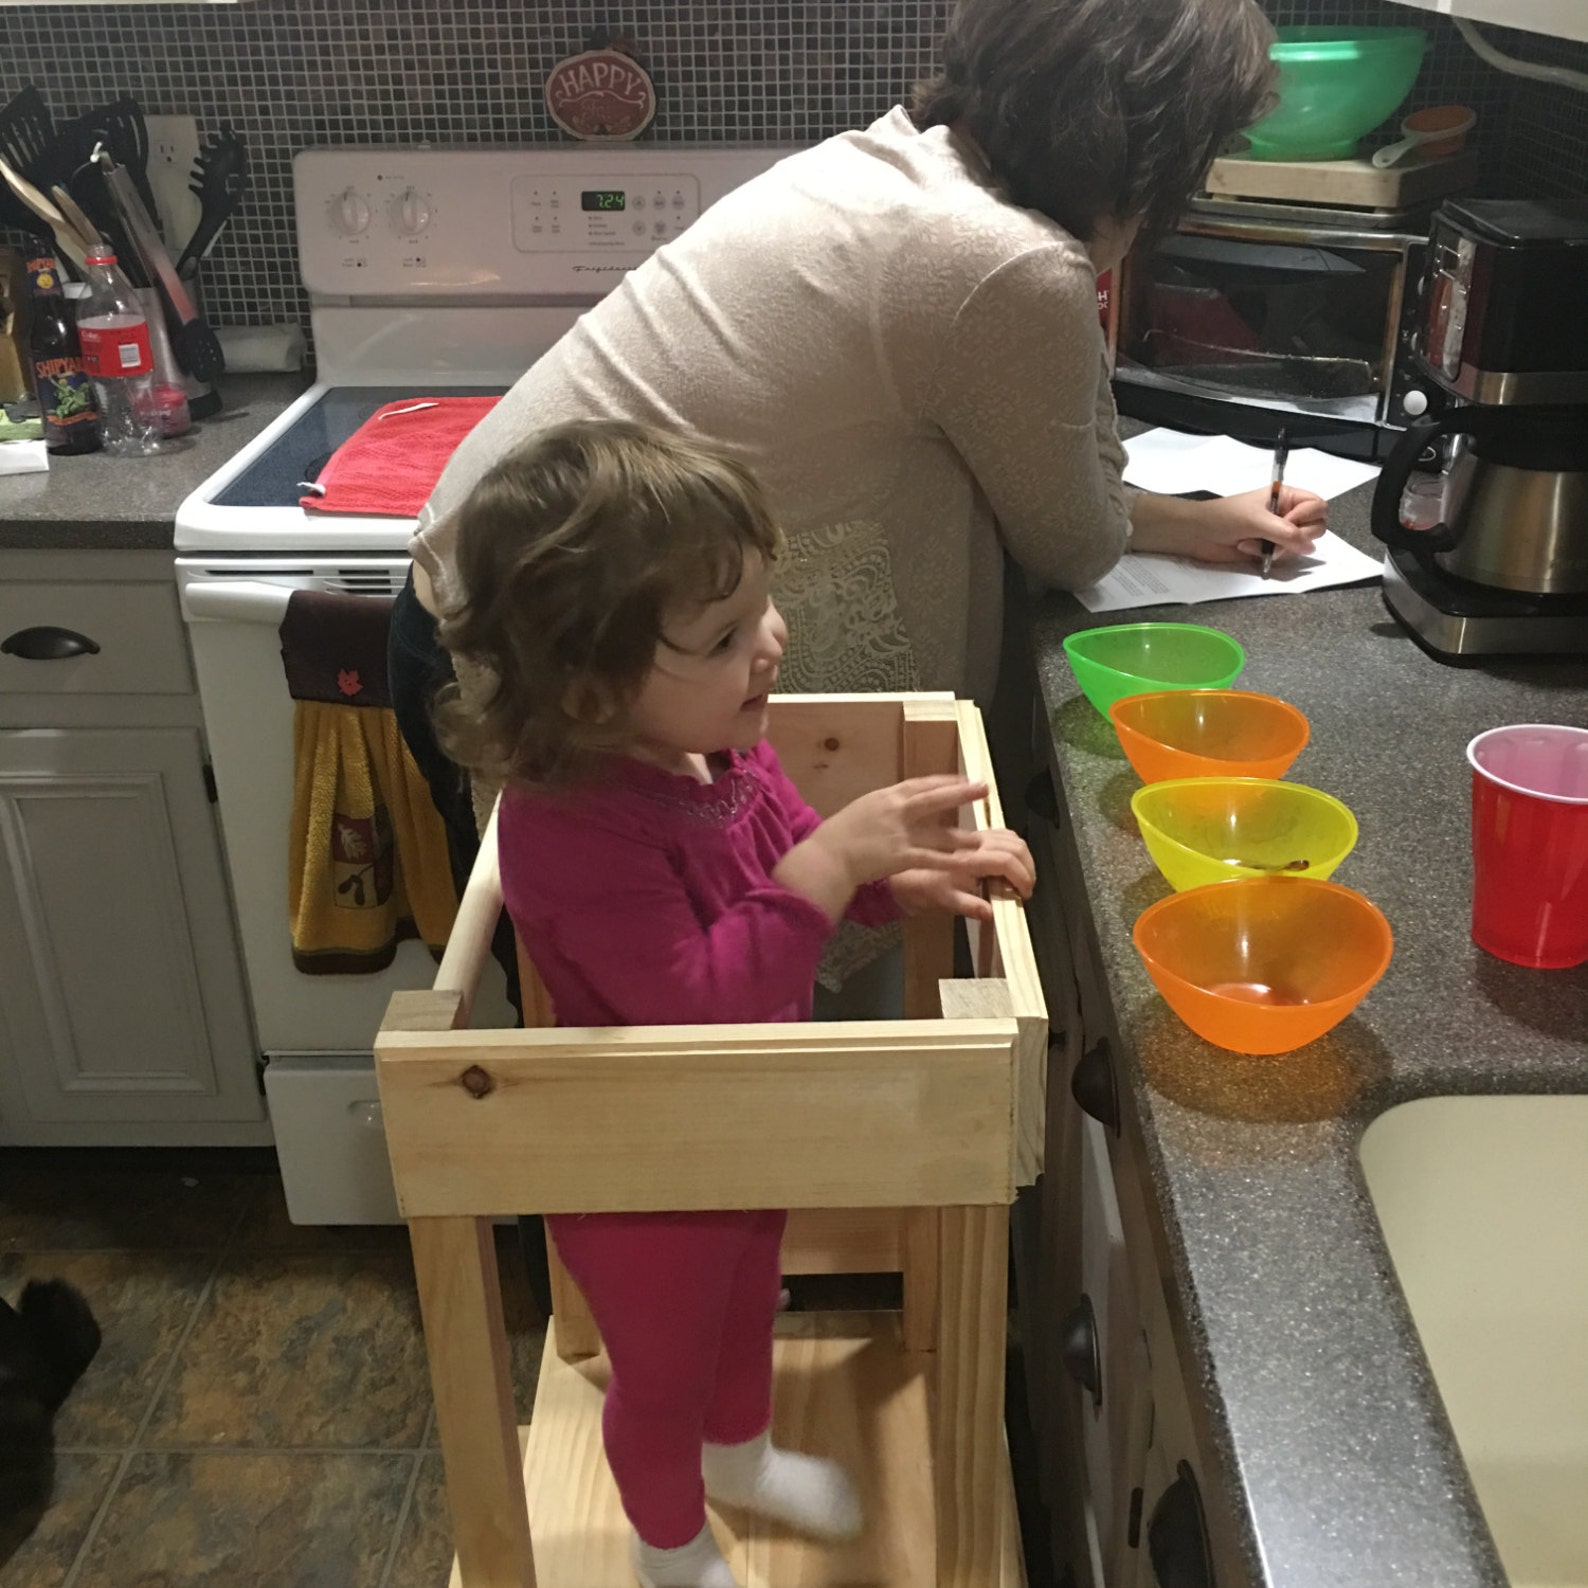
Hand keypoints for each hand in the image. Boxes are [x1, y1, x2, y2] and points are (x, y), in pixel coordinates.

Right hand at [774, 775, 986, 922]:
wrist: (827, 855)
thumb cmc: (838, 835)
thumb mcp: (861, 811)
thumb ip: (883, 808)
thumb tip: (896, 807)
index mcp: (885, 797)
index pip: (919, 784)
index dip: (943, 782)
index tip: (962, 779)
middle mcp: (895, 810)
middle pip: (934, 798)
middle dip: (960, 793)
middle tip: (983, 787)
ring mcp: (899, 833)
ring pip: (937, 832)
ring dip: (961, 835)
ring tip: (981, 837)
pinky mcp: (901, 855)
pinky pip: (932, 858)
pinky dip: (950, 861)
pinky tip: (965, 864)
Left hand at [891, 828, 1035, 921]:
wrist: (905, 872)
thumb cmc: (923, 887)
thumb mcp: (944, 900)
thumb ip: (968, 905)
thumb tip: (990, 913)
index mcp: (967, 856)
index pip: (1005, 860)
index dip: (1022, 877)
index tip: (1024, 894)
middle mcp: (973, 841)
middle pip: (1015, 845)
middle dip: (1027, 867)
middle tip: (1026, 888)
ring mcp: (976, 836)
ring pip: (1012, 838)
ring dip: (1023, 857)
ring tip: (1021, 878)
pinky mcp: (976, 835)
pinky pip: (1004, 835)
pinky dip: (1014, 849)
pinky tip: (1012, 865)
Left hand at [1130, 486, 1326, 566]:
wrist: (1197, 534)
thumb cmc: (1224, 518)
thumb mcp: (1256, 520)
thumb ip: (1285, 533)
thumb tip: (1309, 547)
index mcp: (1286, 496)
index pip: (1318, 506)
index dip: (1307, 518)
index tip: (1287, 524)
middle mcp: (1287, 513)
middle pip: (1316, 527)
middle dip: (1296, 537)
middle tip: (1275, 540)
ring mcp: (1279, 532)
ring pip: (1300, 545)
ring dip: (1278, 548)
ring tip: (1251, 544)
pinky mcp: (1270, 549)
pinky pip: (1284, 556)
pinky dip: (1269, 556)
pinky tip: (1249, 551)